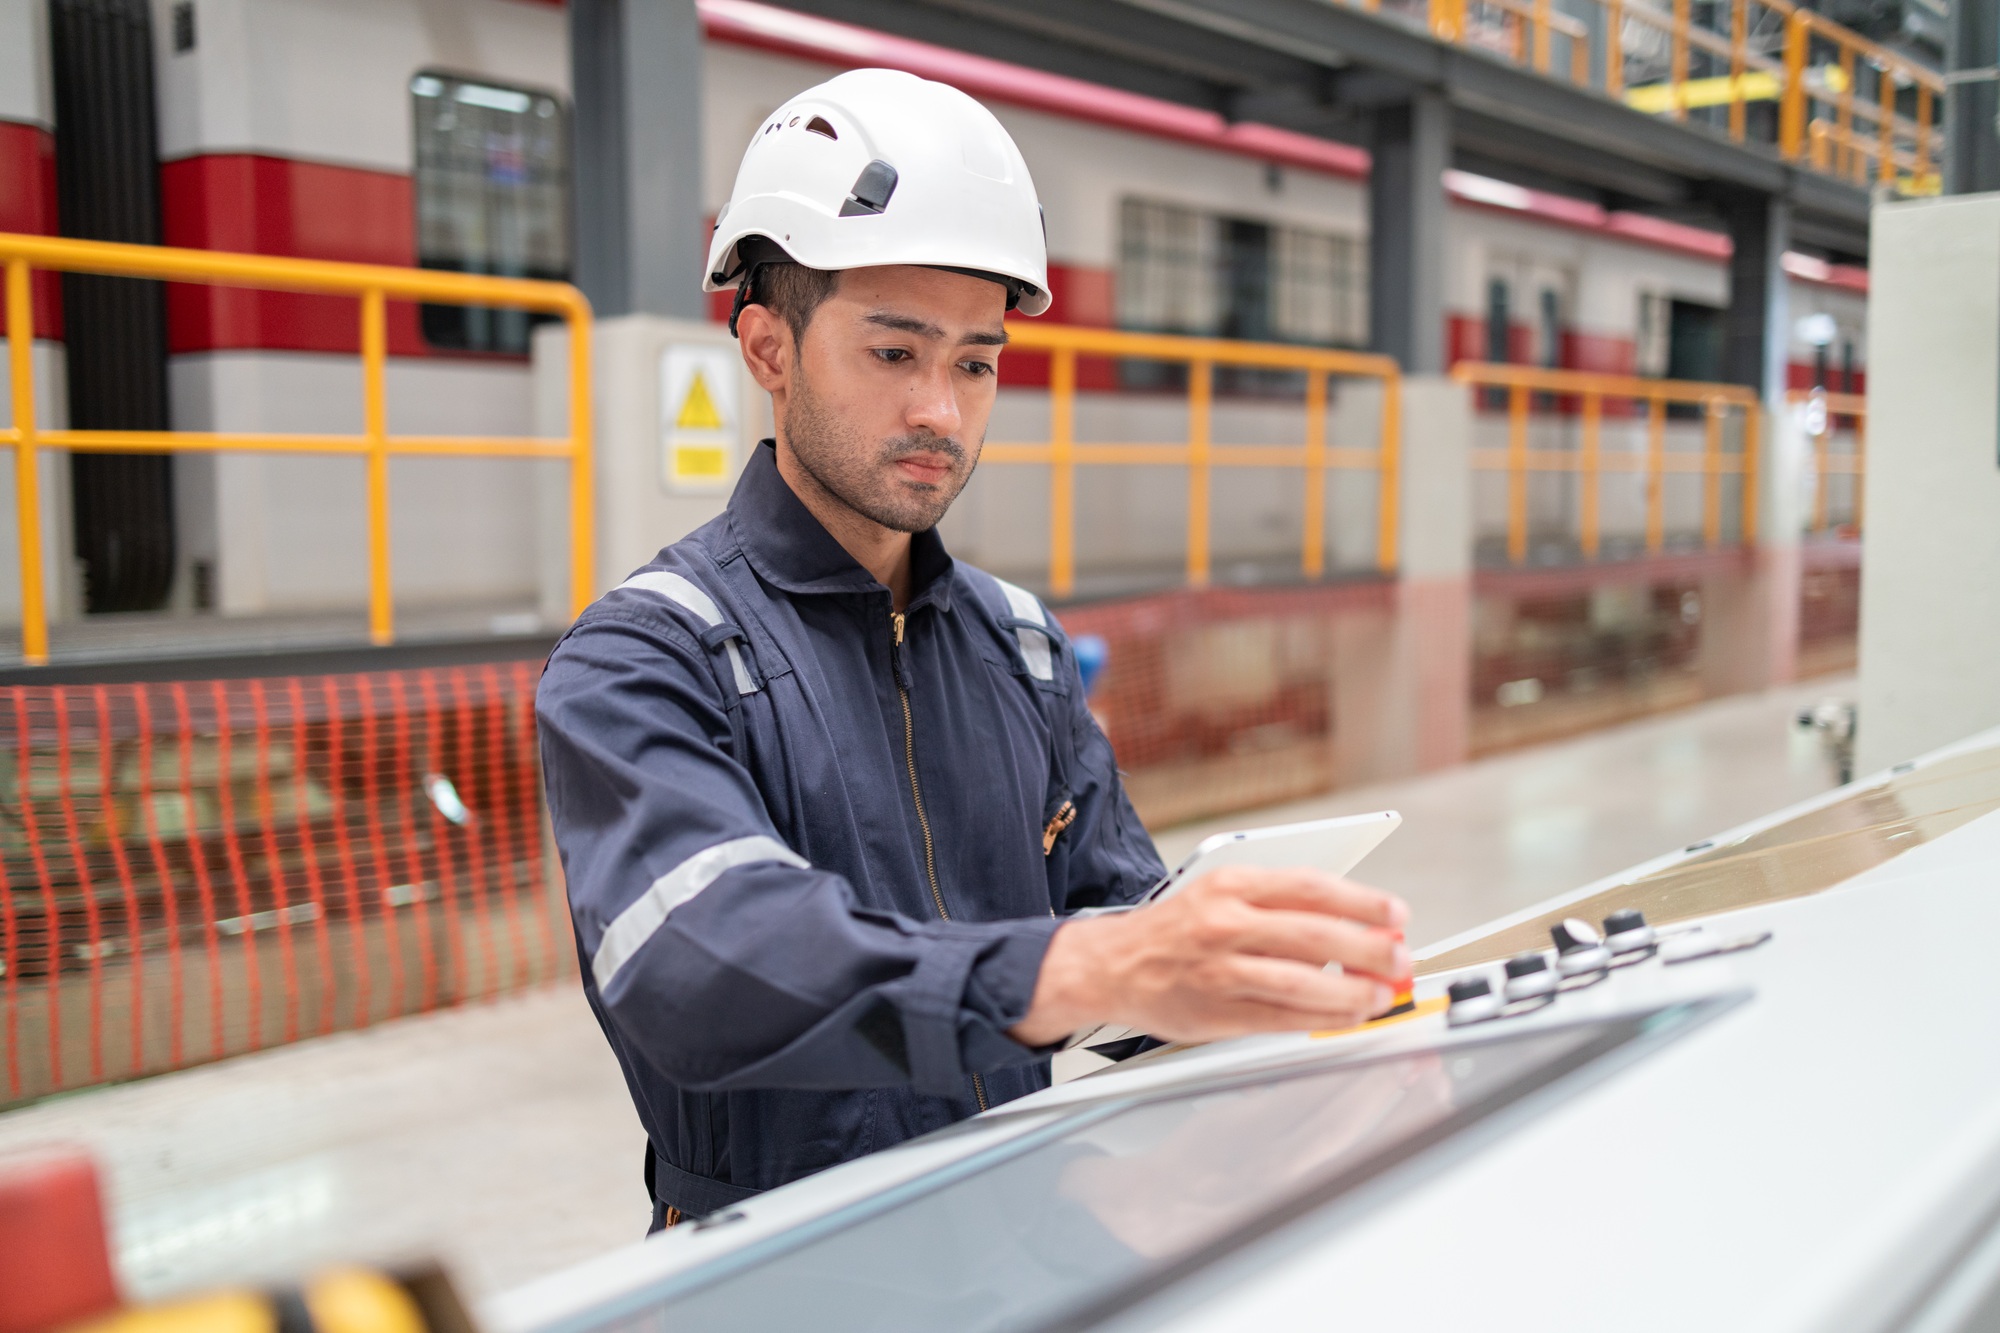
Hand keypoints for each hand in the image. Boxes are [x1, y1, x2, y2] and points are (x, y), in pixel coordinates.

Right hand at [1009, 867, 1411, 1047]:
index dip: (1361, 901)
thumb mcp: (1222, 893)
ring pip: (1303, 984)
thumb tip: (1352, 920)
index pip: (1311, 887)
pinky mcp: (1217, 1012)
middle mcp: (1224, 925)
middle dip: (1369, 949)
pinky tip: (1348, 1017)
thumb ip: (1279, 903)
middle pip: (1315, 936)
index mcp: (1230, 885)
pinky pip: (1283, 1019)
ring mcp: (1220, 972)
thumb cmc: (1176, 929)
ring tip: (1382, 994)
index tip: (1394, 913)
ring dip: (1353, 992)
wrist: (1111, 965)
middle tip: (1400, 958)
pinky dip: (1323, 1020)